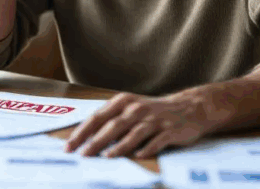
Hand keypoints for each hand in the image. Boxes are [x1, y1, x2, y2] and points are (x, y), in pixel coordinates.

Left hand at [64, 89, 224, 158]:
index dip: (82, 132)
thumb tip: (87, 139)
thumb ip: (111, 121)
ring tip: (107, 157)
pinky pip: (157, 140)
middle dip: (95, 141)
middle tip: (82, 154)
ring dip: (120, 146)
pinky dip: (148, 148)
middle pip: (113, 126)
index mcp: (123, 102)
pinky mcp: (170, 130)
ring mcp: (154, 119)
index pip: (97, 117)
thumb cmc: (153, 111)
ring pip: (133, 133)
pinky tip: (139, 155)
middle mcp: (137, 108)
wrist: (189, 107)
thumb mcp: (131, 109)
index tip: (69, 146)